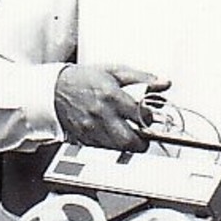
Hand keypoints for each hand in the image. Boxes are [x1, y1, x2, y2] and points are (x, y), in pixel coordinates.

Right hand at [52, 62, 167, 150]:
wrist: (55, 88)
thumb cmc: (85, 78)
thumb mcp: (115, 71)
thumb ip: (143, 78)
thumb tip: (164, 83)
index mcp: (111, 96)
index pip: (140, 115)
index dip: (149, 117)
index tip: (148, 115)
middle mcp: (101, 115)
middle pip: (130, 141)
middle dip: (142, 142)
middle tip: (144, 135)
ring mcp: (91, 129)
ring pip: (118, 148)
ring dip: (127, 144)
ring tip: (129, 133)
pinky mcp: (84, 139)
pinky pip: (104, 149)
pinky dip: (113, 145)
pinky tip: (112, 133)